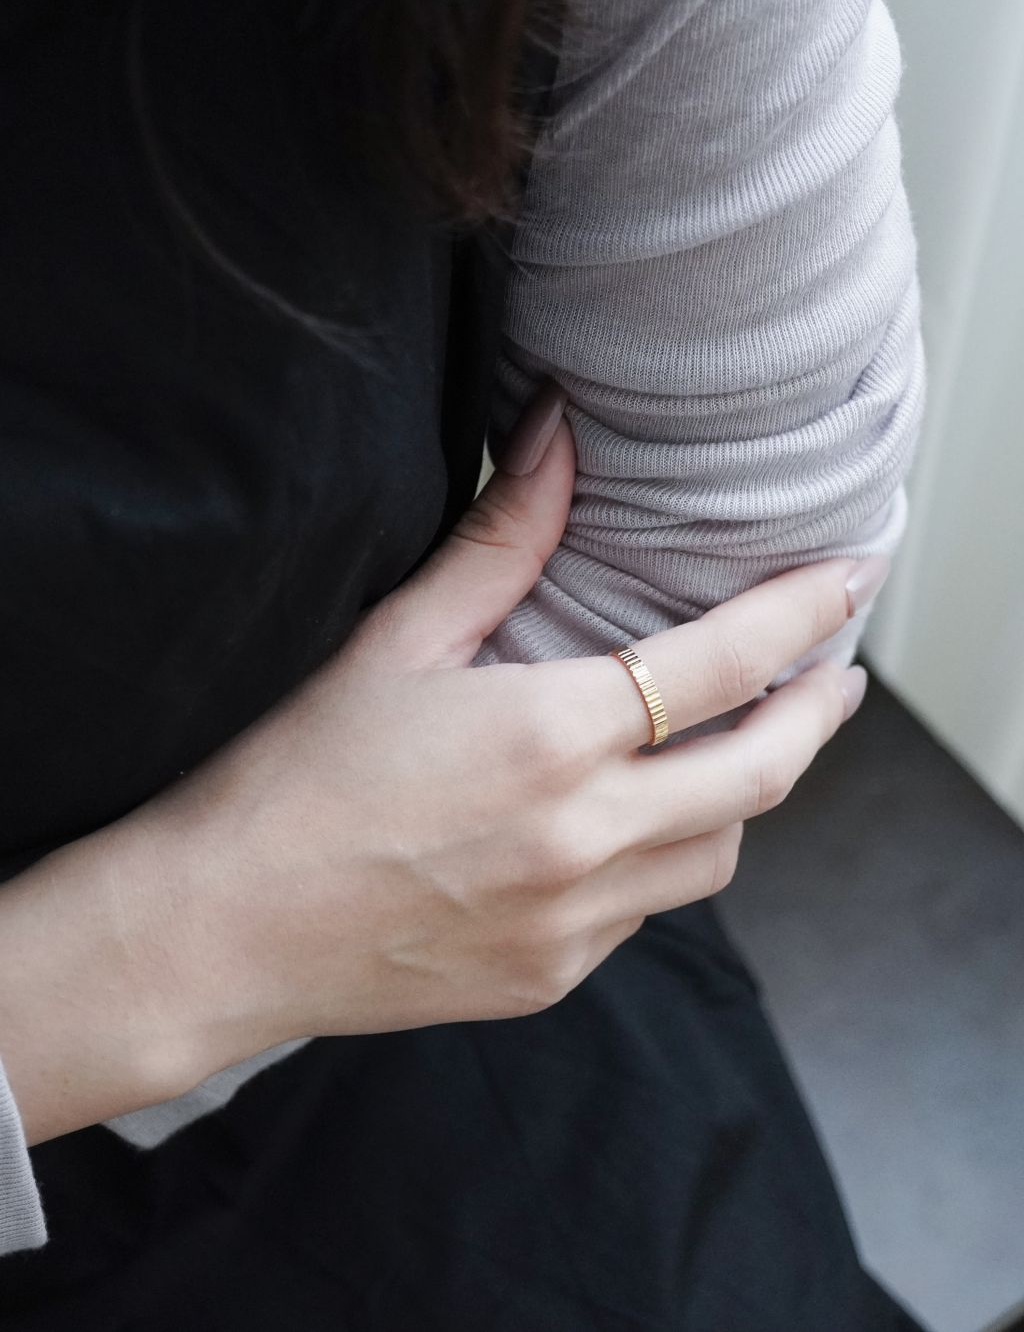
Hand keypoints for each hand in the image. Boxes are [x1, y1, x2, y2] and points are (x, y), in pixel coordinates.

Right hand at [151, 381, 879, 1072]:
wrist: (224, 928)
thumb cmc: (297, 776)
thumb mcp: (396, 640)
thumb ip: (501, 538)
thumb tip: (558, 429)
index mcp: (551, 736)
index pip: (725, 664)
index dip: (802, 611)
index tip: (850, 578)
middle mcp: (585, 838)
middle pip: (764, 772)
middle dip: (819, 714)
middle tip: (837, 676)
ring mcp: (577, 923)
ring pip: (720, 854)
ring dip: (744, 794)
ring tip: (728, 749)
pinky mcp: (553, 977)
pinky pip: (649, 914)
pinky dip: (662, 860)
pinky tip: (623, 828)